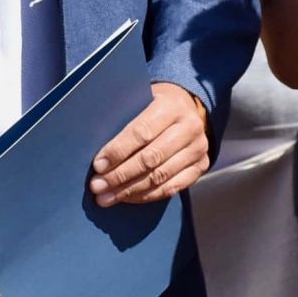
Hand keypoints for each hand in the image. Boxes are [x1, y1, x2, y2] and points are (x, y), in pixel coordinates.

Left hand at [90, 83, 208, 205]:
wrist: (187, 107)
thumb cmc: (153, 104)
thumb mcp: (140, 99)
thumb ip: (123, 118)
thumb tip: (96, 148)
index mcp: (171, 106)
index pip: (141, 132)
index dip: (118, 151)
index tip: (98, 165)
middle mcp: (189, 127)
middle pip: (151, 158)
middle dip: (120, 175)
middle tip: (98, 186)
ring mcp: (198, 148)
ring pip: (160, 176)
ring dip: (130, 190)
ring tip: (107, 197)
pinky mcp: (201, 166)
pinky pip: (172, 187)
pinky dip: (147, 195)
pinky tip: (128, 198)